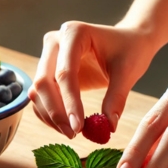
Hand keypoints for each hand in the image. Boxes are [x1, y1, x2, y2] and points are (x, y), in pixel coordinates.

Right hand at [29, 21, 155, 137]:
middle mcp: (55, 42)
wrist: (128, 41)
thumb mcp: (128, 72)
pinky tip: (66, 126)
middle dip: (56, 112)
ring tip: (72, 132)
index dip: (70, 103)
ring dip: (50, 115)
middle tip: (73, 134)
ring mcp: (48, 56)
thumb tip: (108, 127)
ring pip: (38, 91)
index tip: (79, 127)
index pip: (65, 73)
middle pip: (44, 82)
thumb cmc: (130, 50)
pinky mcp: (48, 71)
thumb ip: (116, 98)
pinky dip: (49, 114)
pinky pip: (40, 96)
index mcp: (74, 33)